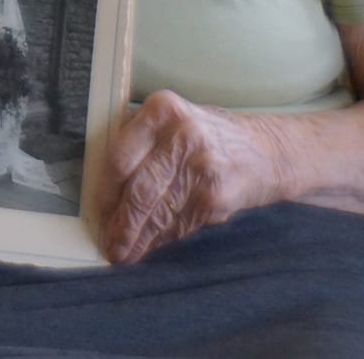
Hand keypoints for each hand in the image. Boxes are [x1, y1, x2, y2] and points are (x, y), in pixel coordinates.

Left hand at [101, 89, 286, 262]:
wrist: (266, 150)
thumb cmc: (207, 135)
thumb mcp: (172, 119)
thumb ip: (139, 138)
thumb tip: (100, 181)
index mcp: (163, 110)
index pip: (121, 156)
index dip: (105, 190)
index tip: (96, 209)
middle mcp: (184, 136)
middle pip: (139, 189)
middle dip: (120, 222)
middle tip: (108, 242)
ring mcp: (204, 168)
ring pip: (159, 212)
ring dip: (139, 238)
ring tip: (123, 253)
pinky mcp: (218, 197)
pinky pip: (181, 224)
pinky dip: (163, 239)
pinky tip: (150, 247)